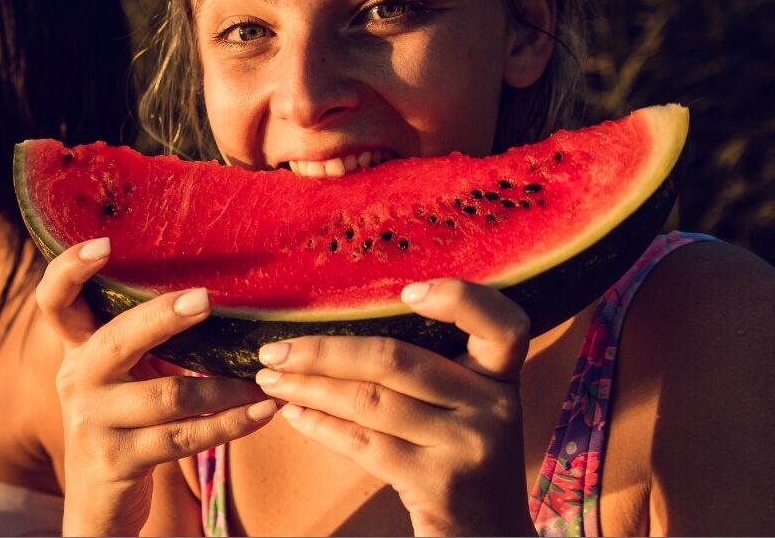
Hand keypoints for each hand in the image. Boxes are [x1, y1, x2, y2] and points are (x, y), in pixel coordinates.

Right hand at [38, 238, 276, 535]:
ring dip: (225, 388)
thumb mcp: (122, 378)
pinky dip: (230, 424)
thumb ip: (144, 340)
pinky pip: (183, 437)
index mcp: (77, 350)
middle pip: (119, 339)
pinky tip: (262, 414)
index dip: (70, 269)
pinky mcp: (117, 459)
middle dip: (163, 317)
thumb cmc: (125, 425)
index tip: (103, 243)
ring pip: (168, 395)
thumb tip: (210, 293)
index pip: (55, 301)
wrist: (99, 505)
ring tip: (264, 381)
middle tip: (206, 299)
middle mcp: (76, 379)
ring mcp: (92, 421)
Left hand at [255, 278, 534, 536]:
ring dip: (309, 387)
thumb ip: (431, 375)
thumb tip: (340, 331)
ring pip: (370, 400)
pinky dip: (321, 425)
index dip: (461, 298)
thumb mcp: (465, 414)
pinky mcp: (438, 484)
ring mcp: (467, 446)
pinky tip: (294, 416)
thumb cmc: (460, 466)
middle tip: (274, 350)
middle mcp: (492, 409)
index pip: (504, 325)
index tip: (408, 290)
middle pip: (398, 360)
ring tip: (270, 381)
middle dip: (324, 351)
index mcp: (501, 381)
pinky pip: (364, 443)